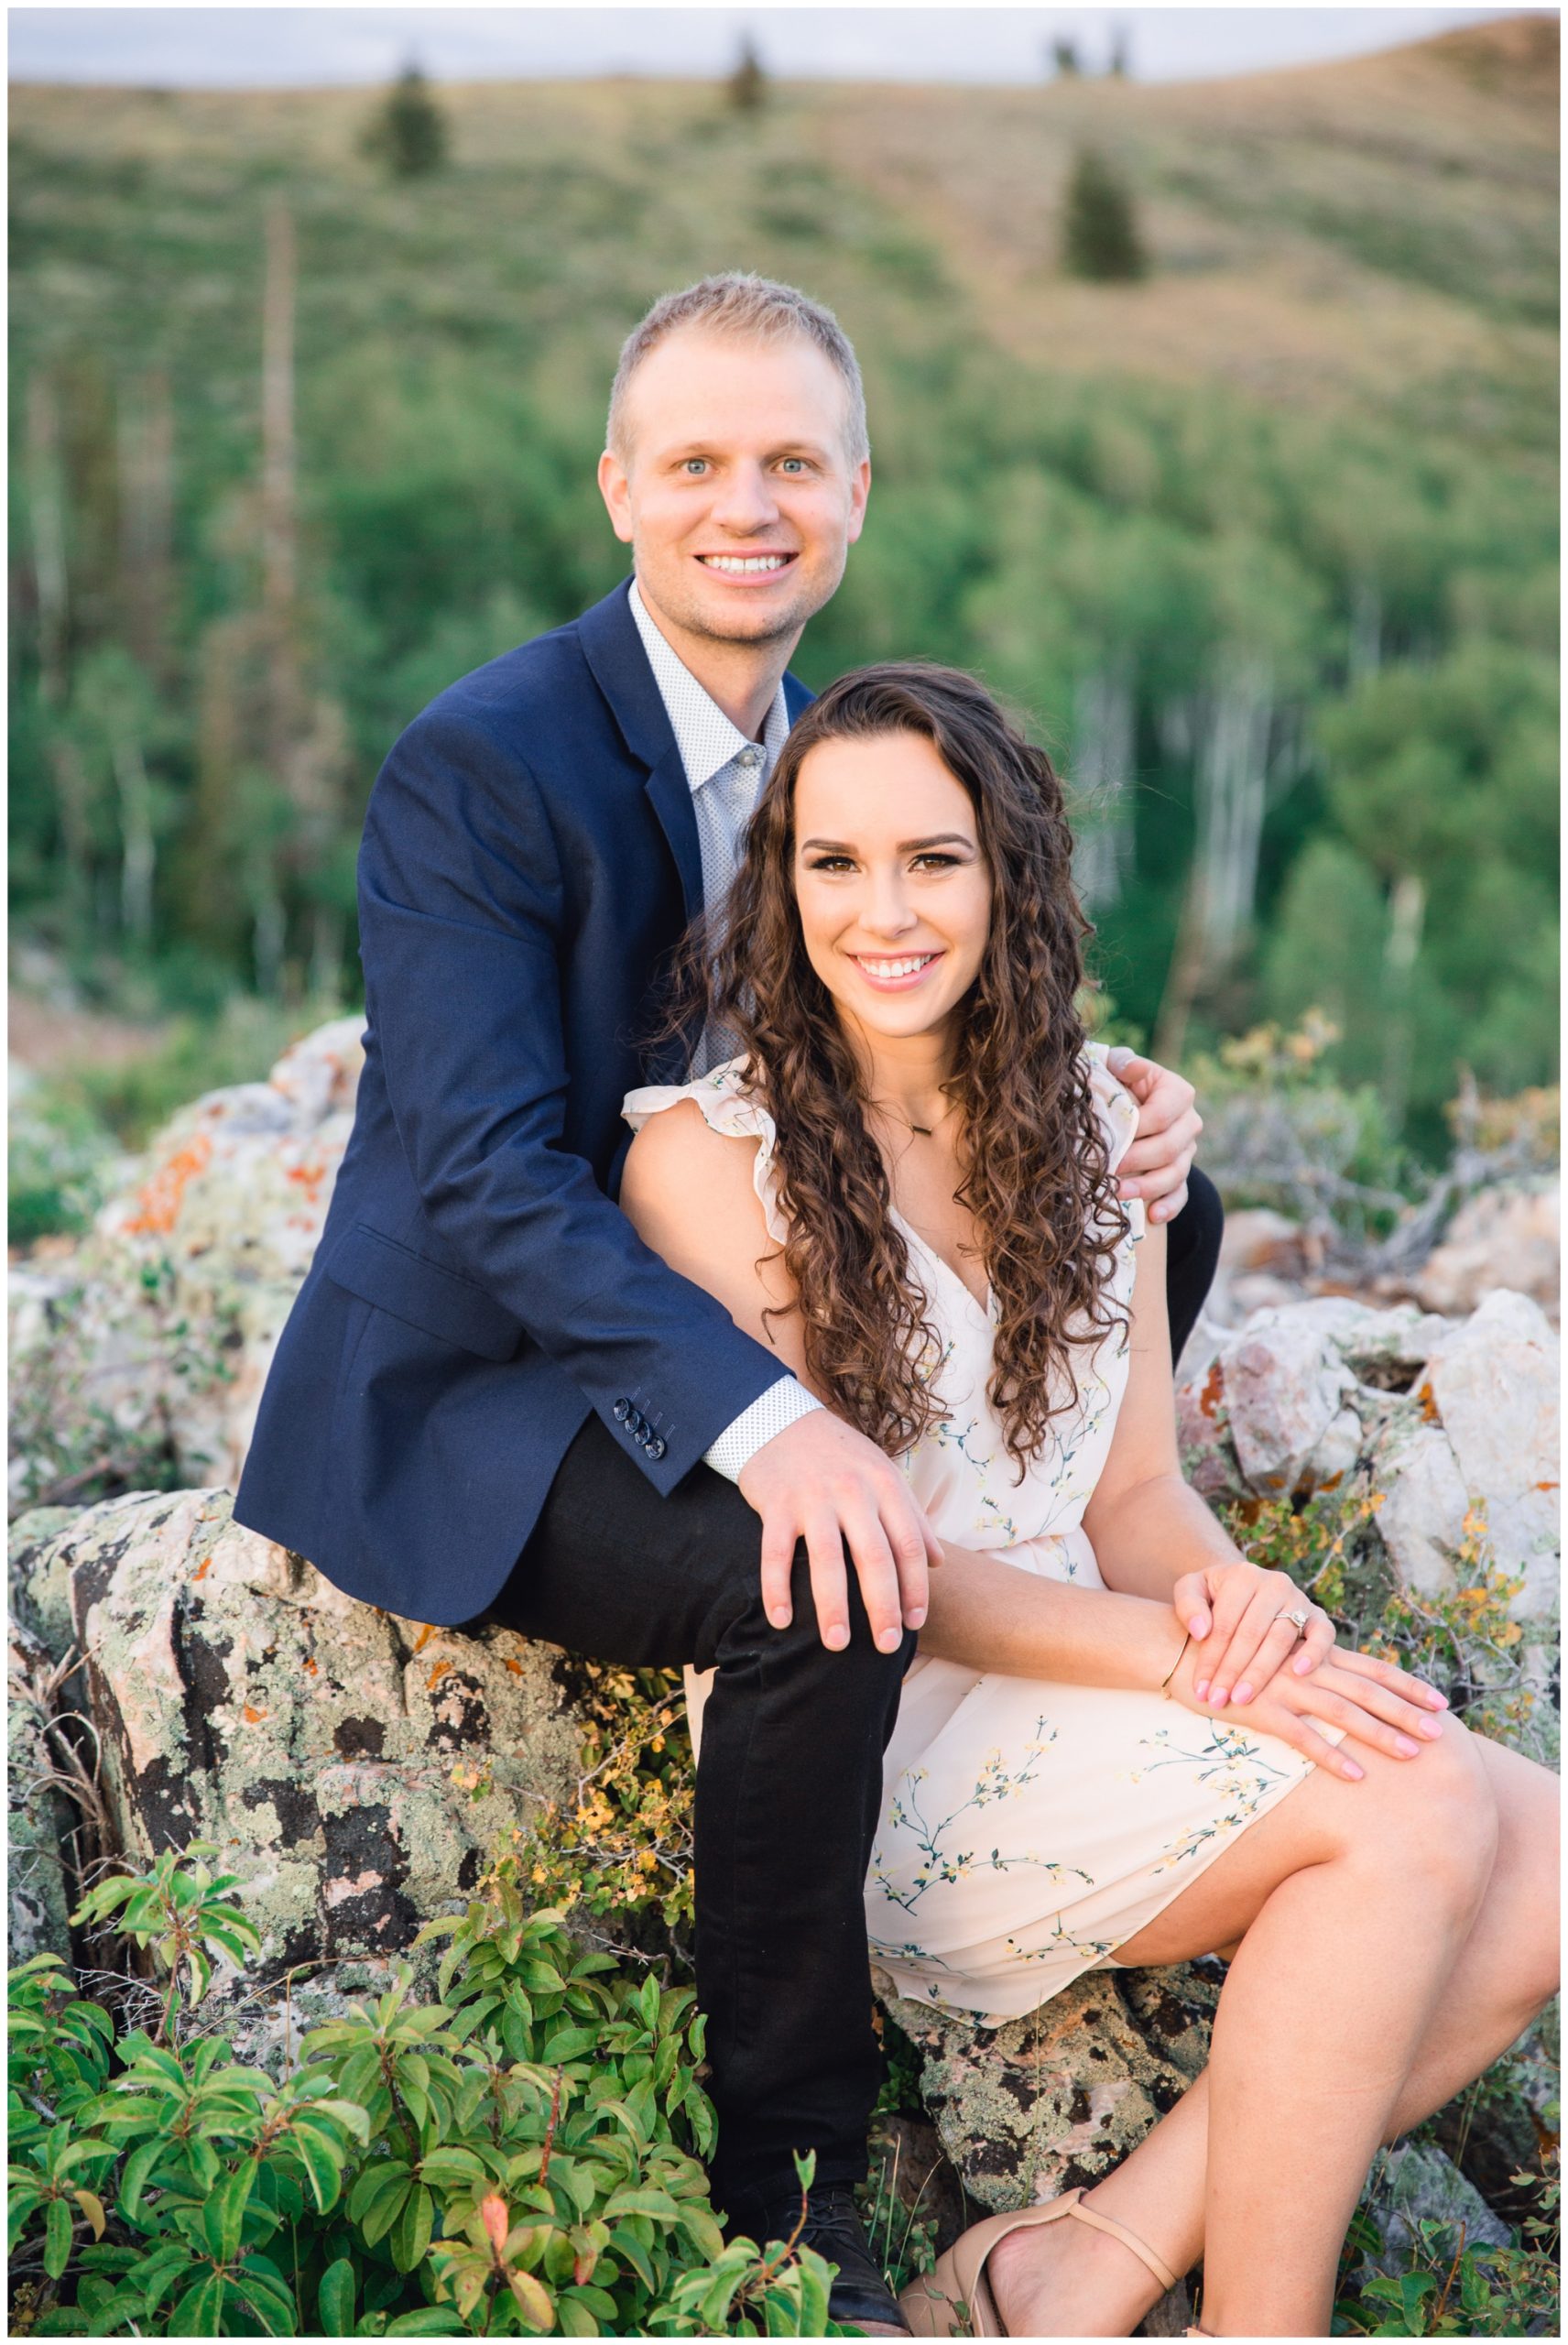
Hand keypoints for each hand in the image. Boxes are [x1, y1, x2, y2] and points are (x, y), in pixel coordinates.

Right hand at [738, 1410, 942, 1655]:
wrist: (777, 1418)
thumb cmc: (837, 1454)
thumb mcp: (882, 1473)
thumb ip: (911, 1516)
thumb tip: (938, 1563)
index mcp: (884, 1485)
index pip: (908, 1544)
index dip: (915, 1587)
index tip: (915, 1623)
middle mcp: (852, 1492)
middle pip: (874, 1557)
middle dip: (883, 1606)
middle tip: (887, 1646)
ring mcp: (812, 1498)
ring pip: (827, 1560)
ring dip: (833, 1607)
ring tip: (837, 1645)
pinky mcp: (776, 1505)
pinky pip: (776, 1554)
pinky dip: (776, 1589)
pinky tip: (781, 1621)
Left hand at [1105, 1047, 1201, 1225]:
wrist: (1126, 1108)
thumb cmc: (1118, 1084)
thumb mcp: (1119, 1067)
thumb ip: (1123, 1063)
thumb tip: (1130, 1068)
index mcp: (1178, 1093)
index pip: (1161, 1115)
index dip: (1137, 1130)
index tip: (1111, 1141)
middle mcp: (1189, 1123)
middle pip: (1169, 1148)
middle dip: (1138, 1162)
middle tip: (1109, 1172)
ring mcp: (1187, 1151)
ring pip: (1175, 1174)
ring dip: (1148, 1187)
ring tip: (1119, 1194)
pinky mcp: (1180, 1175)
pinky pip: (1180, 1194)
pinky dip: (1169, 1206)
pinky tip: (1153, 1216)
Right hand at [1167, 1635, 1449, 1782]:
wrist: (1181, 1651)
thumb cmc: (1227, 1659)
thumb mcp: (1272, 1662)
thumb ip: (1304, 1672)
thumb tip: (1337, 1692)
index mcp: (1313, 1657)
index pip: (1371, 1668)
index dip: (1406, 1683)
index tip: (1440, 1699)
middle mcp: (1305, 1669)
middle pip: (1366, 1690)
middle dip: (1406, 1710)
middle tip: (1441, 1733)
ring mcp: (1285, 1689)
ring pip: (1343, 1712)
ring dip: (1380, 1734)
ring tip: (1412, 1754)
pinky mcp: (1262, 1710)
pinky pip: (1303, 1737)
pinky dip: (1331, 1756)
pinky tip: (1356, 1776)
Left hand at [1172, 1558, 1338, 1707]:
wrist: (1245, 1586)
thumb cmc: (1213, 1594)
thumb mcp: (1192, 1589)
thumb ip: (1188, 1605)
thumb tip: (1201, 1631)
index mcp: (1242, 1576)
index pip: (1225, 1625)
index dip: (1210, 1659)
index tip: (1200, 1688)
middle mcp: (1274, 1584)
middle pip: (1251, 1635)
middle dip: (1232, 1672)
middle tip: (1217, 1701)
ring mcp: (1299, 1599)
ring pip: (1280, 1639)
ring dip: (1260, 1673)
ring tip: (1242, 1698)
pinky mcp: (1317, 1615)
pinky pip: (1322, 1634)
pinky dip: (1313, 1652)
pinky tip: (1298, 1673)